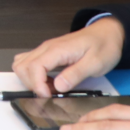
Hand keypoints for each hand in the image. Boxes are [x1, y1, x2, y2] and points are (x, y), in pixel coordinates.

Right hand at [10, 18, 124, 97]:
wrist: (107, 33)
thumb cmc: (103, 46)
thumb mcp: (95, 63)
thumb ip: (76, 74)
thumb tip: (58, 87)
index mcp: (58, 49)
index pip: (34, 67)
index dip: (37, 85)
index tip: (48, 96)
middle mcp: (47, 48)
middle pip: (23, 66)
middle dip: (32, 84)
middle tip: (49, 94)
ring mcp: (46, 49)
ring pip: (22, 64)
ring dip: (31, 80)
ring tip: (49, 89)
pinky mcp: (48, 53)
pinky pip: (30, 63)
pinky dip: (34, 76)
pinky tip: (49, 82)